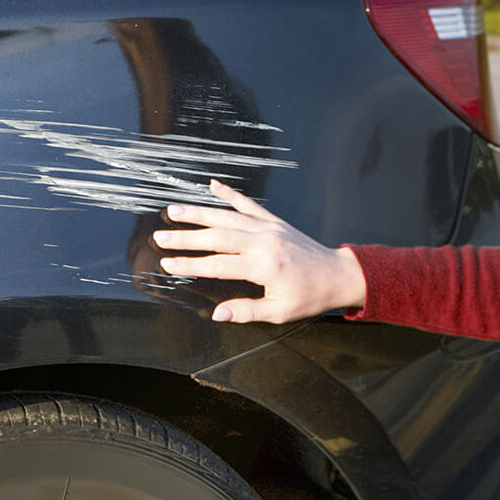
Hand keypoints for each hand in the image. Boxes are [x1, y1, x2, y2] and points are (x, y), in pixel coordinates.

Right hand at [151, 179, 367, 322]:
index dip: (191, 265)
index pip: (218, 265)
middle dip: (186, 237)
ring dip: (199, 213)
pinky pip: (248, 204)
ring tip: (173, 210)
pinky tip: (212, 185)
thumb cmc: (310, 296)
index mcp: (264, 266)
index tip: (169, 264)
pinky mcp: (274, 221)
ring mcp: (269, 227)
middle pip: (217, 237)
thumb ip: (246, 311)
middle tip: (160, 236)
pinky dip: (230, 194)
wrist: (338, 274)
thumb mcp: (279, 311)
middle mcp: (264, 241)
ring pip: (228, 217)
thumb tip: (217, 314)